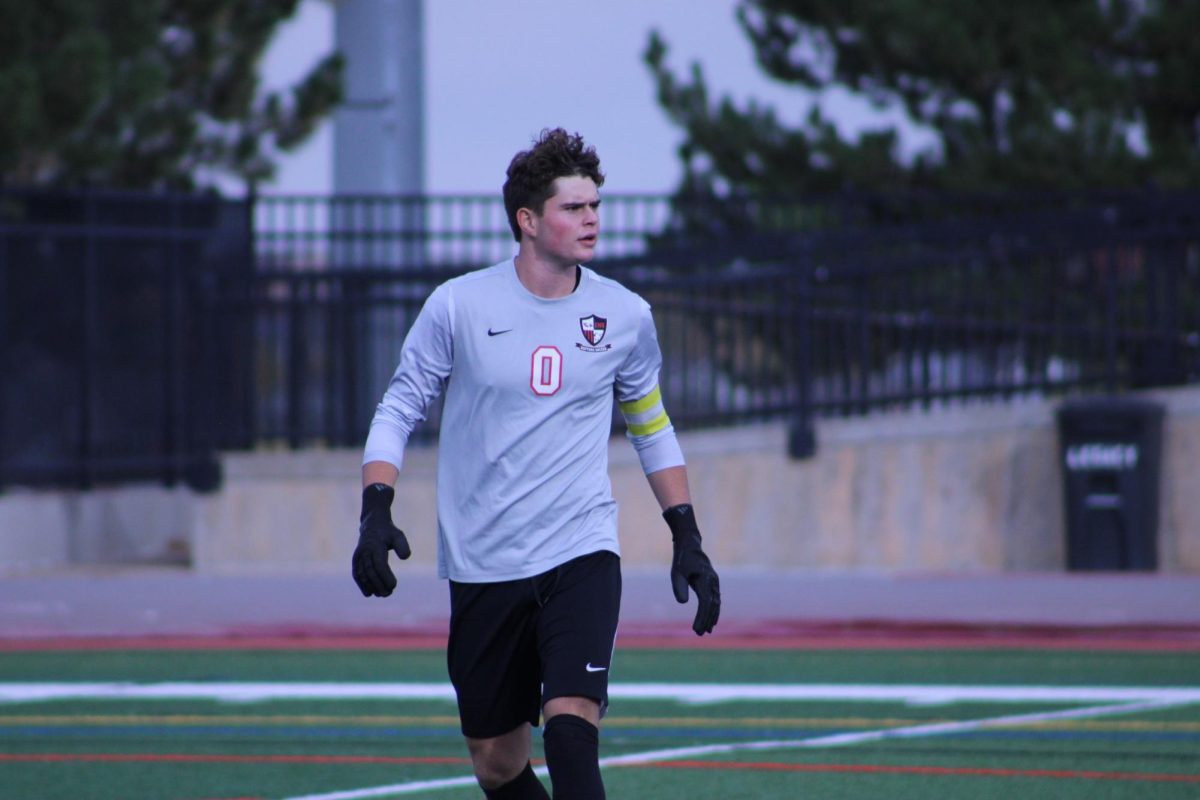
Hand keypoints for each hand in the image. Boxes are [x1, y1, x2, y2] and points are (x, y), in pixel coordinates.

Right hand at [352, 483, 410, 596]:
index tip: (394, 586)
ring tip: (381, 595)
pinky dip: (361, 585)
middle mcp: (364, 552)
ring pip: (362, 575)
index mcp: (375, 546)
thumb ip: (403, 545)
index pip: (379, 565)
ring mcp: (358, 556)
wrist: (373, 524)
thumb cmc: (388, 532)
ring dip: (371, 587)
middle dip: (379, 585)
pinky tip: (368, 594)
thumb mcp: (398, 535)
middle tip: (388, 593)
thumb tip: (405, 558)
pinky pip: (357, 574)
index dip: (386, 577)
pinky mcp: (355, 560)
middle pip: (370, 572)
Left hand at [663, 504, 720, 635]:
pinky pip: (715, 600)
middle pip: (713, 606)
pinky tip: (710, 620)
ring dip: (711, 617)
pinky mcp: (713, 583)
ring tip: (706, 631)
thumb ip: (679, 587)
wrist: (690, 545)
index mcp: (705, 580)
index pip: (705, 603)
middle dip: (707, 620)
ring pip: (716, 604)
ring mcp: (715, 583)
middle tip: (700, 633)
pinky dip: (714, 610)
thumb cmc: (682, 560)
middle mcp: (713, 582)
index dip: (702, 617)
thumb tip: (683, 603)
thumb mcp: (677, 573)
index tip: (696, 628)